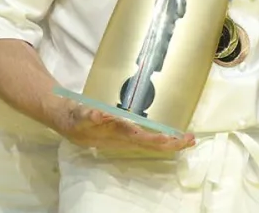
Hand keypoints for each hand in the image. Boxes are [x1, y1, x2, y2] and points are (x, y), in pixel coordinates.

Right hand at [58, 104, 193, 154]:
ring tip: (185, 139)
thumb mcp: (82, 115)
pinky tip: (169, 137)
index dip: (163, 141)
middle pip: (152, 144)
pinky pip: (145, 138)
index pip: (146, 140)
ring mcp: (125, 137)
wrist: (67, 121)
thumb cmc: (77, 118)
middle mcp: (125, 139)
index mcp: (119, 134)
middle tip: (192, 140)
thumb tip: (103, 114)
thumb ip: (92, 115)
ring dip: (168, 142)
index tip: (179, 139)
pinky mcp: (124, 133)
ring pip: (150, 143)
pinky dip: (159, 138)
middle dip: (173, 144)